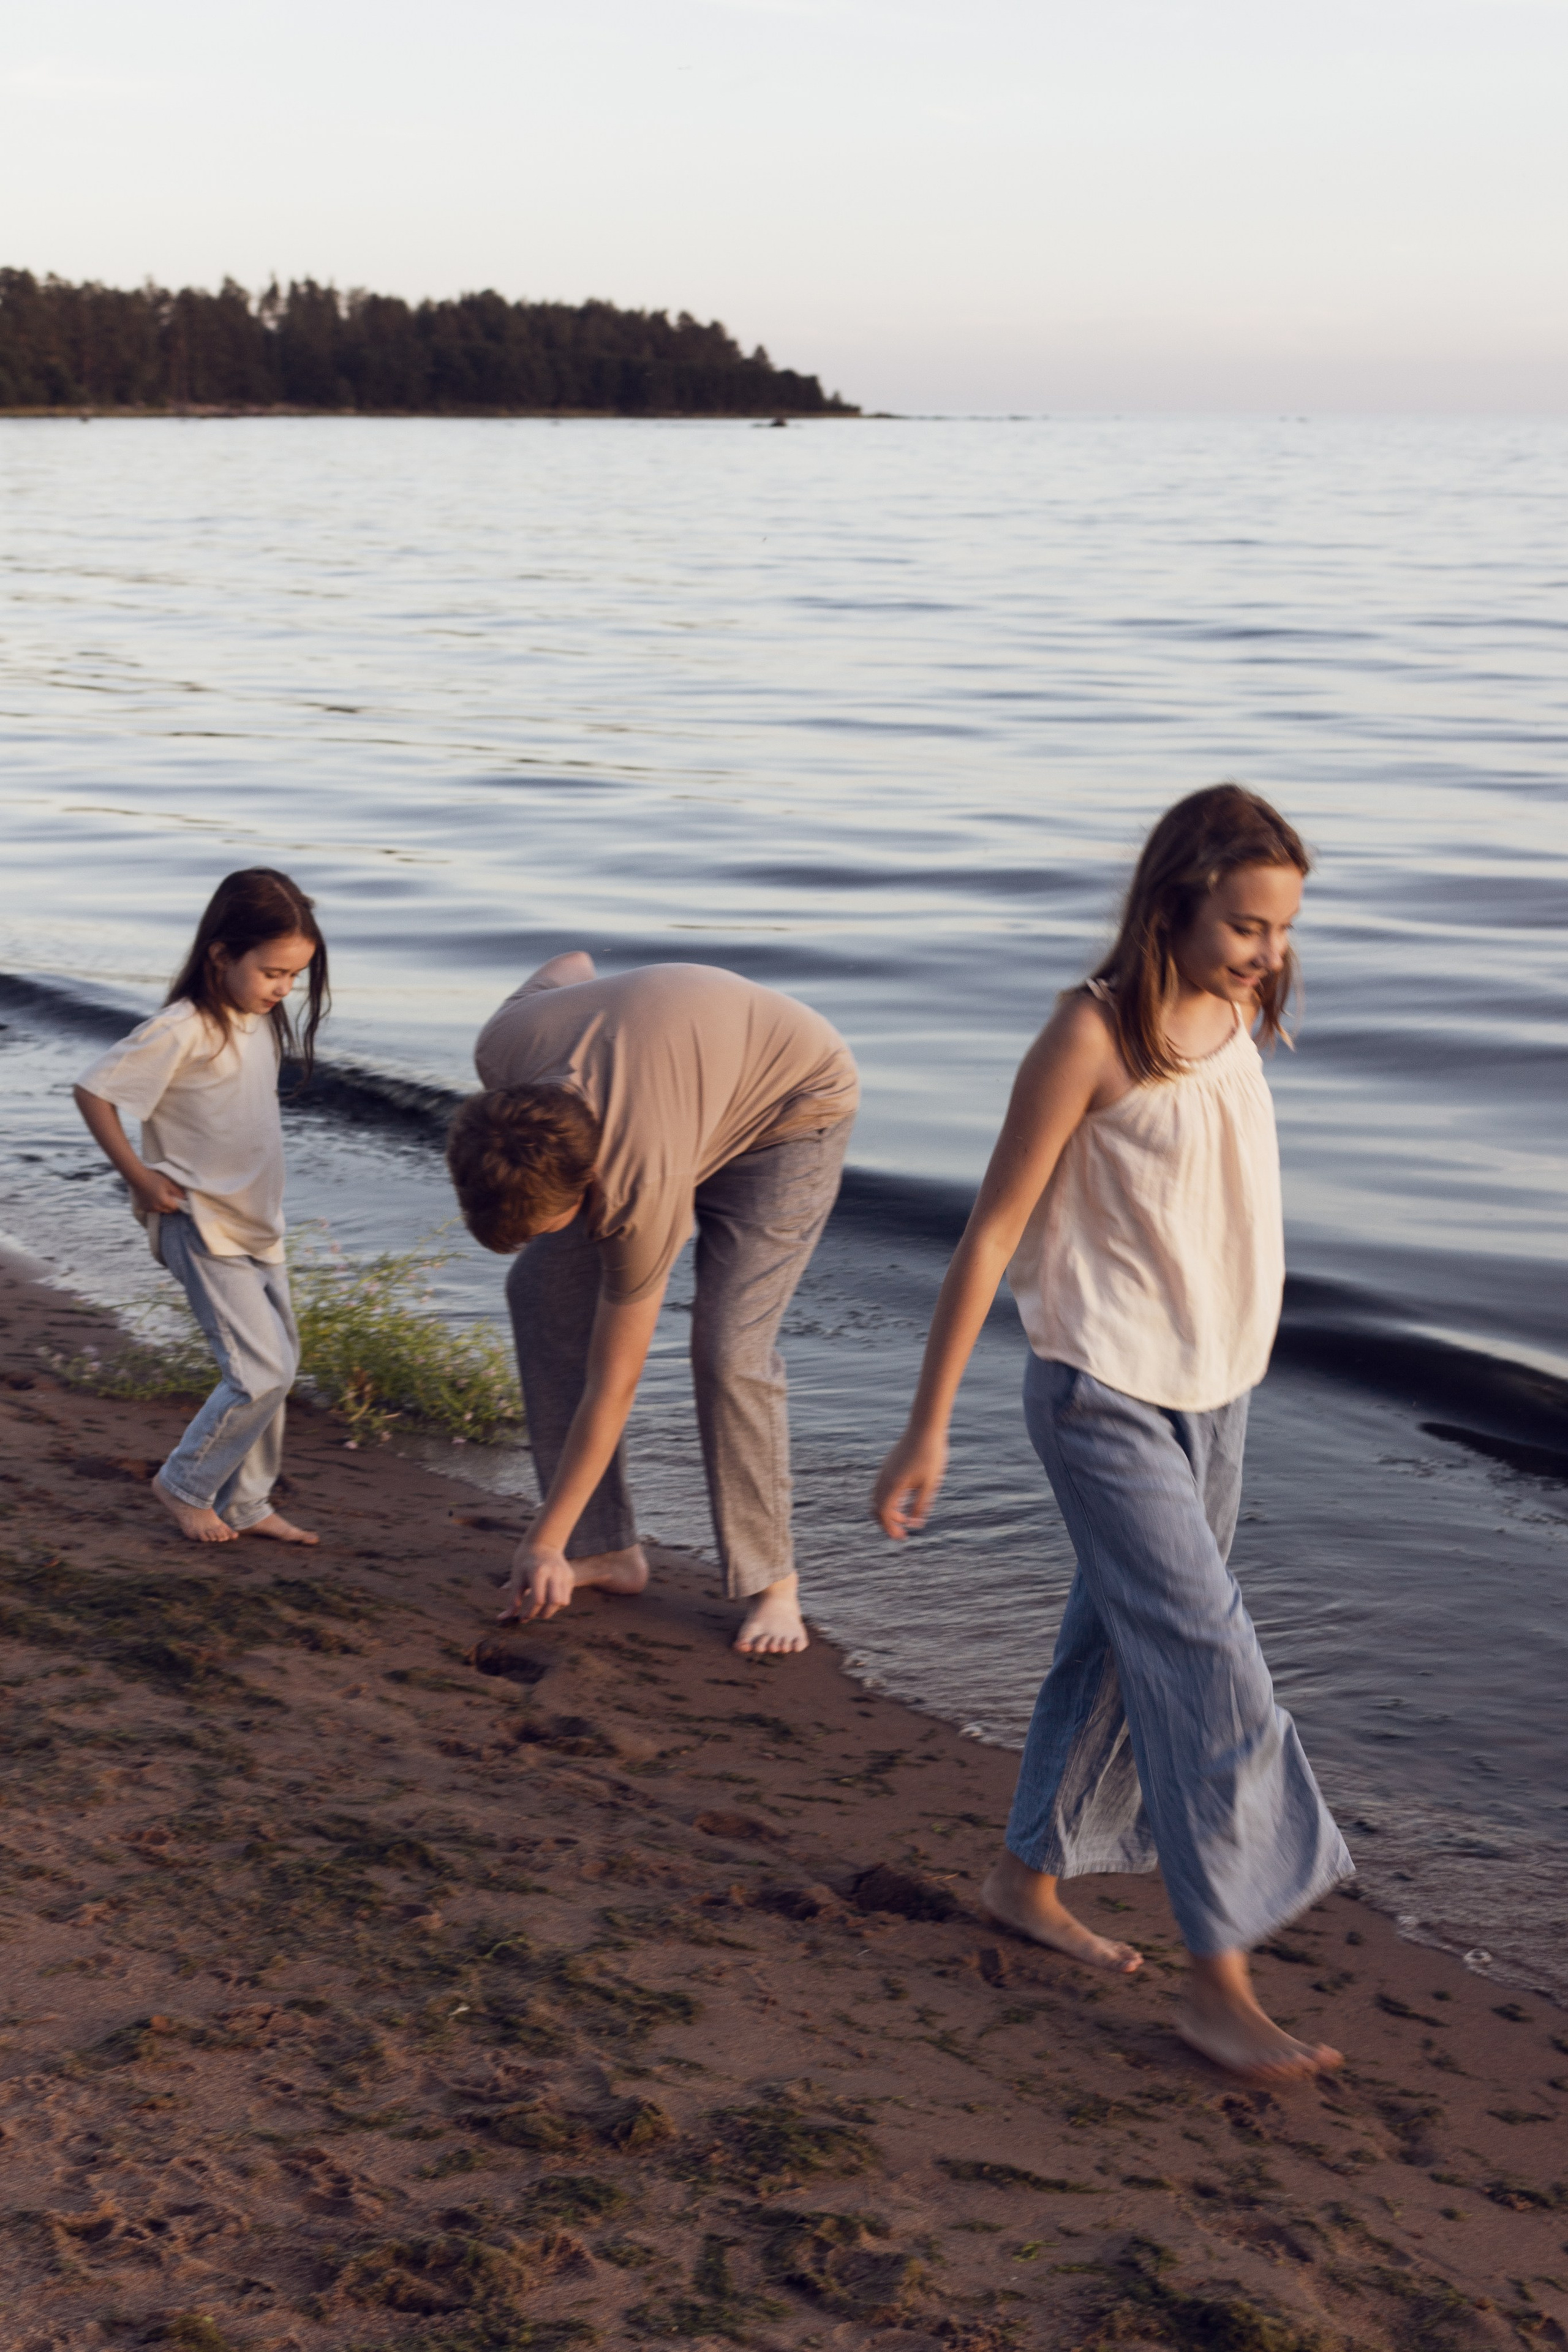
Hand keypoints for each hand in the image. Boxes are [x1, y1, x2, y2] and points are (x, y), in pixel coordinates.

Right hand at [132, 1169, 187, 1215]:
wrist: (137, 1177)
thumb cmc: (154, 1178)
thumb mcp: (168, 1183)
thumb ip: (178, 1192)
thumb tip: (185, 1198)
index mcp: (164, 1202)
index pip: (176, 1208)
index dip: (179, 1203)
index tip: (178, 1198)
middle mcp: (156, 1208)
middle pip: (169, 1211)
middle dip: (171, 1205)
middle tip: (170, 1196)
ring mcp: (149, 1209)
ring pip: (161, 1211)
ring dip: (164, 1206)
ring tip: (161, 1196)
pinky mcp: (144, 1208)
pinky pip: (154, 1209)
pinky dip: (156, 1206)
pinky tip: (154, 1197)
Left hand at [499, 1540, 575, 1622]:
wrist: (542, 1544)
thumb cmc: (525, 1562)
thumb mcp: (516, 1578)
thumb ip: (512, 1600)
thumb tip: (501, 1618)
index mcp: (538, 1572)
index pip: (538, 1600)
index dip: (530, 1613)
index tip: (522, 1617)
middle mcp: (554, 1572)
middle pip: (554, 1603)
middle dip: (543, 1614)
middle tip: (533, 1614)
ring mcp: (565, 1574)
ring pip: (563, 1602)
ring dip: (552, 1609)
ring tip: (541, 1606)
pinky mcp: (570, 1576)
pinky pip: (566, 1597)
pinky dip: (557, 1603)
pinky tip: (548, 1597)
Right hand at [872, 1424, 948, 1540]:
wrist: (925, 1427)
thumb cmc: (930, 1456)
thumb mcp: (930, 1485)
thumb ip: (921, 1505)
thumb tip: (915, 1523)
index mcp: (893, 1485)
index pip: (884, 1515)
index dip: (890, 1529)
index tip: (902, 1537)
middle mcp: (884, 1479)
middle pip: (876, 1508)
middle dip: (886, 1523)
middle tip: (901, 1531)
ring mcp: (884, 1471)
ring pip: (878, 1498)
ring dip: (887, 1511)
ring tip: (905, 1518)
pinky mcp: (888, 1465)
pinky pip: (881, 1488)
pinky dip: (888, 1500)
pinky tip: (903, 1501)